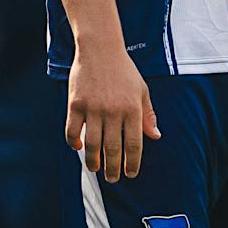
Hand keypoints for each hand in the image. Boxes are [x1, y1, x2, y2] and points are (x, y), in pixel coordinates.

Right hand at [66, 41, 159, 181]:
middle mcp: (113, 111)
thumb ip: (148, 114)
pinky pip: (72, 131)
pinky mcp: (75, 104)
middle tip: (112, 178)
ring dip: (93, 161)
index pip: (134, 144)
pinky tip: (79, 148)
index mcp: (132, 109)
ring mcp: (93, 108)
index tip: (130, 174)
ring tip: (95, 169)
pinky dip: (75, 143)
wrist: (100, 48)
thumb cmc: (124, 70)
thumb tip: (155, 137)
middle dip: (113, 168)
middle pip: (113, 149)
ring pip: (92, 144)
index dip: (132, 163)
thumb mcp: (141, 90)